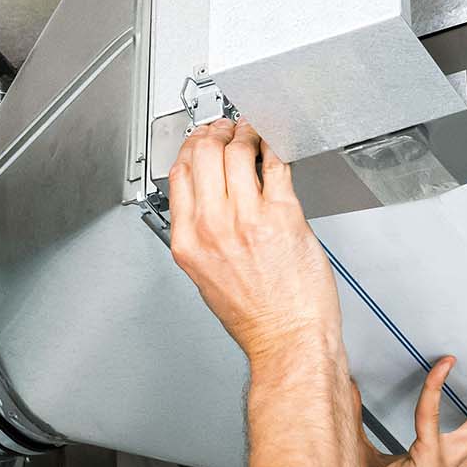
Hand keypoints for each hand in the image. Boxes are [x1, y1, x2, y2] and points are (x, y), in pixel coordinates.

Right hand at [165, 119, 342, 362]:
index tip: (199, 140)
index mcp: (188, 242)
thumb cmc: (253, 317)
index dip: (189, 148)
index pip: (179, 175)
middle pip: (203, 154)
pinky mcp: (284, 214)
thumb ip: (200, 237)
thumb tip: (208, 201)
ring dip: (246, 134)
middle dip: (215, 132)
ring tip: (252, 134)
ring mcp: (248, 218)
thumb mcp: (204, 277)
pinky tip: (275, 147)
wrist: (287, 337)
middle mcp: (214, 227)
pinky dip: (274, 148)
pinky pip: (276, 166)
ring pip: (238, 152)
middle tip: (226, 128)